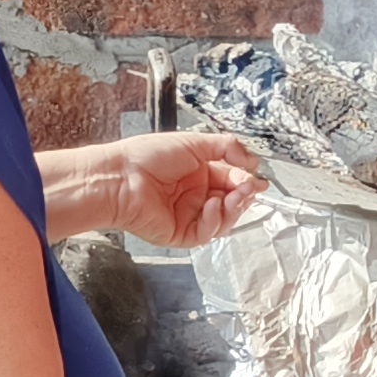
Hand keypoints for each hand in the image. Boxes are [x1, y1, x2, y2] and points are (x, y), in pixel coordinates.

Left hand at [45, 131, 267, 248]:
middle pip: (231, 201)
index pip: (231, 179)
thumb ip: (227, 148)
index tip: (256, 178)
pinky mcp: (180, 233)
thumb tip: (252, 160)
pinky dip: (214, 220)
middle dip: (243, 195)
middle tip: (249, 188)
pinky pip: (206, 232)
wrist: (119, 178)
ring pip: (223, 220)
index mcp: (197, 173)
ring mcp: (187, 215)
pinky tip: (211, 205)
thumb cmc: (146, 157)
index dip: (245, 180)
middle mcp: (194, 195)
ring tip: (234, 196)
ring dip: (233, 208)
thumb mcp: (193, 143)